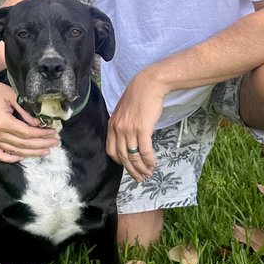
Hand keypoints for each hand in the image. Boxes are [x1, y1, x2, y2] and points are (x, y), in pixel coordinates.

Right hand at [0, 72, 56, 162]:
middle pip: (23, 144)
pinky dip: (12, 158)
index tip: (53, 133)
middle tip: (54, 143)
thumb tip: (39, 124)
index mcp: (2, 122)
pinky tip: (24, 156)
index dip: (41, 135)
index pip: (27, 133)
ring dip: (31, 152)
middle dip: (41, 144)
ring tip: (45, 151)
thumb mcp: (13, 97)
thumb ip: (26, 112)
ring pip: (14, 151)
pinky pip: (0, 155)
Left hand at [106, 68, 164, 182]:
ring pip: (133, 156)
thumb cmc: (138, 97)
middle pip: (122, 157)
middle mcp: (118, 129)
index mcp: (112, 125)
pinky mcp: (142, 129)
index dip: (120, 162)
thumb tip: (128, 139)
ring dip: (141, 168)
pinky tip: (153, 164)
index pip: (111, 151)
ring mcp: (129, 129)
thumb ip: (122, 125)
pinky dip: (149, 160)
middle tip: (139, 178)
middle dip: (132, 170)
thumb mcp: (123, 111)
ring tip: (148, 173)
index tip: (128, 167)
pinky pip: (144, 150)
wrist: (148, 84)